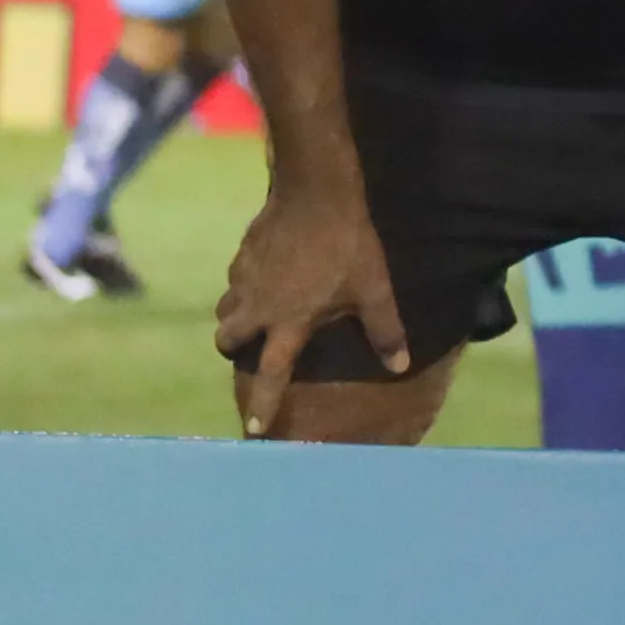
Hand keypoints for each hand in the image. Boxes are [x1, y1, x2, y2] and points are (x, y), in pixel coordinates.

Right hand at [213, 177, 405, 438]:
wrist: (316, 191)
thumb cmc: (349, 245)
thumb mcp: (374, 290)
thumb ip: (385, 330)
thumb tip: (400, 366)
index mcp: (287, 322)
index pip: (270, 374)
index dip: (262, 405)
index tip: (252, 433)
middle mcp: (257, 305)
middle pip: (227, 341)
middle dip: (235, 349)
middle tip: (254, 348)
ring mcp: (244, 278)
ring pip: (225, 309)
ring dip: (237, 317)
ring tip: (260, 314)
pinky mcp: (242, 254)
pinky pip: (235, 280)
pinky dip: (245, 287)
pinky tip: (268, 277)